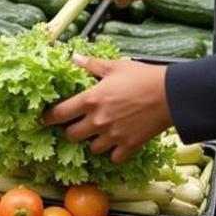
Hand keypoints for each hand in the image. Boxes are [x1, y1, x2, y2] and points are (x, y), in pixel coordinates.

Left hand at [42, 56, 171, 163]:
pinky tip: (116, 142)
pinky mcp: (128, 146)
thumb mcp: (114, 66)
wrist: (171, 95)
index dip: (48, 117)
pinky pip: (113, 157)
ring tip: (98, 132)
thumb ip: (91, 65)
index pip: (58, 114)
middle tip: (75, 124)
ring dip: (92, 141)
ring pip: (91, 148)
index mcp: (91, 100)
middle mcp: (98, 121)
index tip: (45, 118)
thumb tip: (73, 58)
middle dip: (70, 130)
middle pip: (71, 135)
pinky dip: (113, 152)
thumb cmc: (143, 77)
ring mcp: (112, 136)